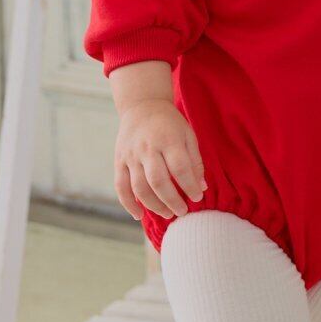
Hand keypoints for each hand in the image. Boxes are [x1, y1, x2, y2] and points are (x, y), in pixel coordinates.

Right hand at [113, 96, 206, 221]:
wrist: (142, 106)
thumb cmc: (170, 123)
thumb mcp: (188, 135)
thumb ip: (195, 161)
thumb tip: (201, 188)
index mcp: (168, 140)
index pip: (180, 168)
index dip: (190, 186)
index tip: (197, 196)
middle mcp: (147, 148)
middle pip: (158, 181)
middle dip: (172, 201)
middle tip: (183, 211)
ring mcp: (131, 155)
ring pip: (139, 187)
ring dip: (154, 205)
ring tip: (168, 214)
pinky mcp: (119, 161)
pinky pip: (121, 186)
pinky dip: (128, 203)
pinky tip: (138, 215)